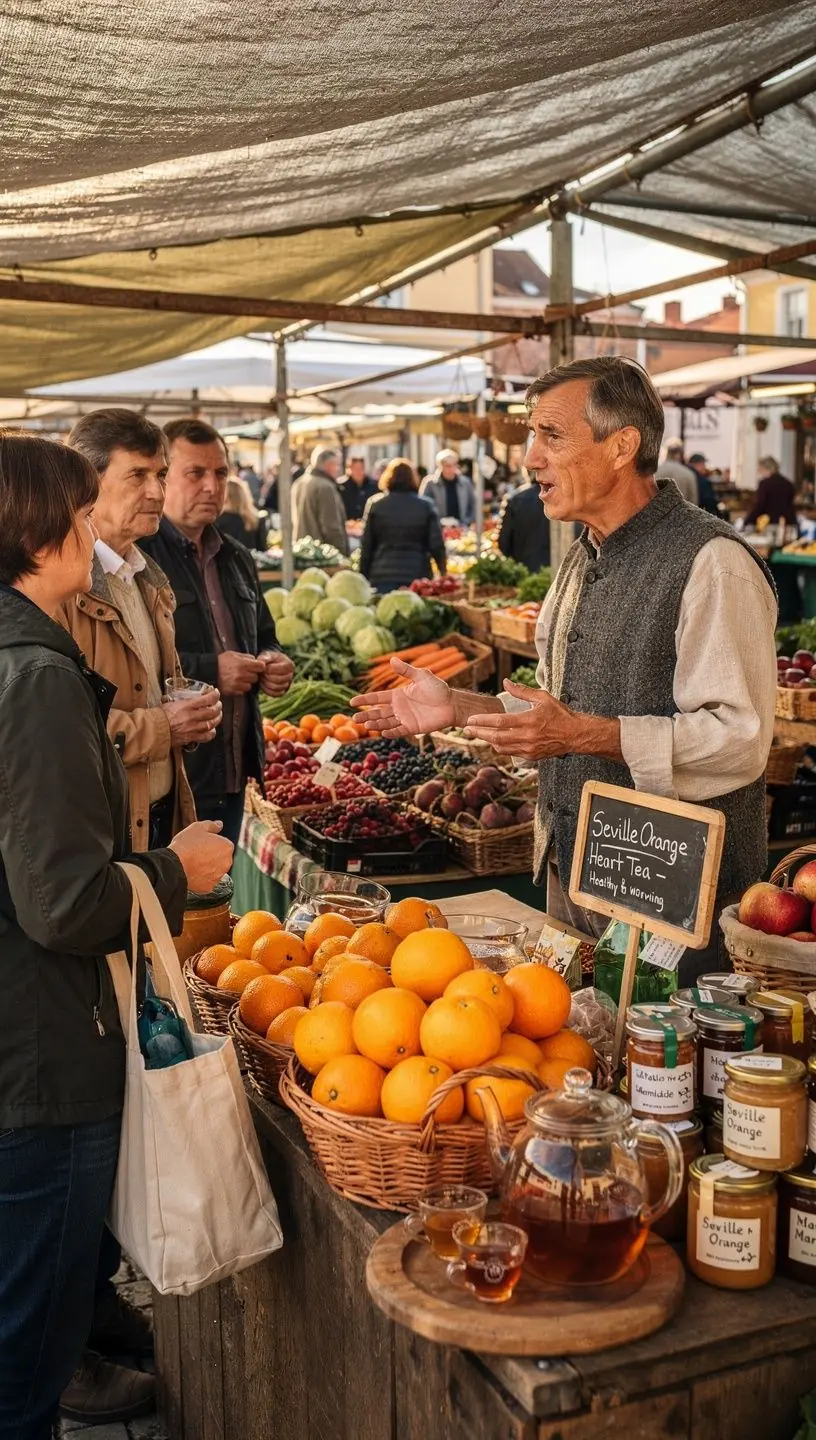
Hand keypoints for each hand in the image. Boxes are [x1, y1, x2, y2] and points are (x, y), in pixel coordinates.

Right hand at [164, 690, 222, 746]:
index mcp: (186, 706)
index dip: (215, 695)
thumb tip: (188, 698)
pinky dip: (211, 733)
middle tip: (218, 705)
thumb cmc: (159, 716)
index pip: (207, 699)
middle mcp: (192, 717)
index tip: (216, 693)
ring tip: (217, 716)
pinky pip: (206, 736)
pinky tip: (211, 730)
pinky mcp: (191, 738)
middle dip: (218, 707)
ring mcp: (193, 728)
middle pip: (213, 711)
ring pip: (212, 723)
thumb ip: (183, 702)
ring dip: (217, 719)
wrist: (153, 730)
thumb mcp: (171, 702)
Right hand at [169, 820, 233, 891]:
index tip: (200, 844)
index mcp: (227, 847)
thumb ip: (212, 825)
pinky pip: (207, 881)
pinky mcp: (210, 887)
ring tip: (192, 863)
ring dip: (207, 867)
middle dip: (211, 855)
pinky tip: (191, 872)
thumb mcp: (198, 828)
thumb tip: (219, 824)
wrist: (174, 865)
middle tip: (196, 853)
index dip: (211, 843)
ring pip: (214, 870)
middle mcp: (227, 862)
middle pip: (220, 857)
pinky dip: (201, 878)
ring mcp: (219, 876)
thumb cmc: (186, 845)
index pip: (223, 843)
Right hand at [217, 651, 264, 695]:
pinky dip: (240, 688)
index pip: (261, 666)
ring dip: (246, 682)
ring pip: (250, 685)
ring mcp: (237, 684)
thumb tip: (256, 660)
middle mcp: (241, 675)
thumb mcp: (233, 654)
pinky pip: (243, 692)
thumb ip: (246, 657)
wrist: (208, 671)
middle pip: (256, 677)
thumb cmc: (221, 661)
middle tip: (245, 672)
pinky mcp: (233, 691)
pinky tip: (235, 683)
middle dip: (252, 674)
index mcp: (242, 664)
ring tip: (239, 678)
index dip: (259, 666)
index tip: (256, 666)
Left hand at [258, 649, 293, 696]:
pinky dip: (268, 690)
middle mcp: (291, 675)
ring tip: (262, 677)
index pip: (277, 670)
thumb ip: (264, 657)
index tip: (263, 666)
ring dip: (266, 683)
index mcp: (289, 664)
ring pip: (276, 687)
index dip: (267, 669)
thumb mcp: (267, 655)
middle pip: (277, 680)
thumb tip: (261, 663)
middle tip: (262, 673)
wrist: (271, 665)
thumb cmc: (270, 659)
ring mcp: (288, 684)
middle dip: (266, 676)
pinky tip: (264, 684)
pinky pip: (276, 694)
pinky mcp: (283, 691)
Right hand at [351, 658, 454, 737]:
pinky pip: (399, 731)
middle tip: (354, 718)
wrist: (452, 704)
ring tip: (365, 725)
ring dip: (376, 724)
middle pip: (378, 712)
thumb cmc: (438, 689)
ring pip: (386, 722)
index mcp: (398, 695)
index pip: (377, 698)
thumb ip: (406, 670)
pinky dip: (391, 732)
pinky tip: (382, 733)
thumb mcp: (422, 676)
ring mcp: (405, 718)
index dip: (364, 700)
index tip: (351, 702)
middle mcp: (399, 708)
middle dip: (366, 715)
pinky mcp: (413, 728)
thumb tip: (392, 660)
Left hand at [464, 681, 621, 762]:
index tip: (471, 720)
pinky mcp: (531, 757)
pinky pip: (510, 753)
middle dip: (479, 733)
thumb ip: (522, 691)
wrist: (576, 735)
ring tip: (478, 735)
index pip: (500, 722)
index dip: (483, 721)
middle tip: (467, 729)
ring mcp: (529, 749)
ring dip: (487, 741)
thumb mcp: (542, 697)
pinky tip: (494, 741)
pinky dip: (500, 747)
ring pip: (501, 748)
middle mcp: (528, 737)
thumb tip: (506, 682)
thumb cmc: (560, 714)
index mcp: (529, 720)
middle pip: (496, 737)